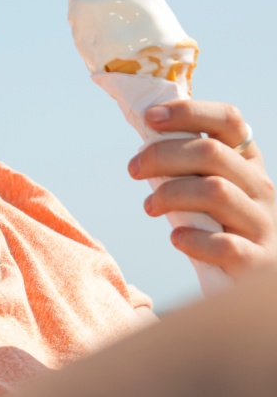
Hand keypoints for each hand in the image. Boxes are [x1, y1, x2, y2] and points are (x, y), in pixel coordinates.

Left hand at [129, 100, 275, 279]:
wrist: (254, 284)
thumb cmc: (220, 228)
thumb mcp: (208, 188)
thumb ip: (188, 163)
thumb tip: (146, 128)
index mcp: (248, 164)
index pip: (229, 120)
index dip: (188, 112)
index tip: (150, 117)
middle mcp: (261, 189)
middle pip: (212, 153)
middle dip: (161, 155)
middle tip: (133, 169)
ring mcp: (263, 225)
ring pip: (215, 191)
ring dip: (170, 194)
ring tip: (150, 206)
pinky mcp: (258, 262)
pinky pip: (224, 245)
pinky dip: (193, 240)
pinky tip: (177, 239)